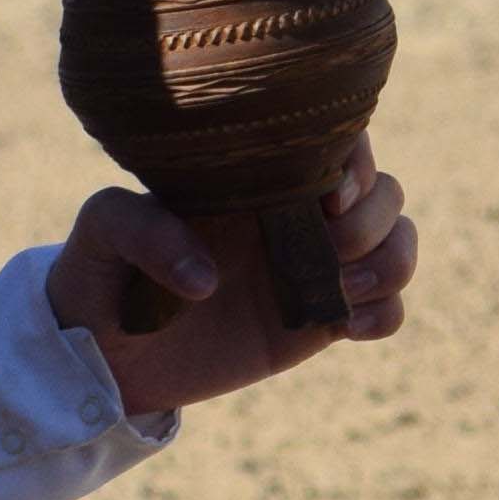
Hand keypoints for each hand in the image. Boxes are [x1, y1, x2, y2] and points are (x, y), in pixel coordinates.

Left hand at [62, 163, 419, 416]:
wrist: (106, 359)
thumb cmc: (100, 279)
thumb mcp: (99, 235)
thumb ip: (137, 227)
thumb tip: (205, 277)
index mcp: (256, 179)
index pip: (336, 140)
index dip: (355, 159)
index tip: (326, 197)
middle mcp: (295, 216)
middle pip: (384, 190)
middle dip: (372, 218)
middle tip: (326, 247)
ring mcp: (313, 268)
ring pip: (398, 241)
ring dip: (392, 261)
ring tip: (345, 291)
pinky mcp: (320, 322)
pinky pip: (388, 306)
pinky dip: (389, 312)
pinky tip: (350, 328)